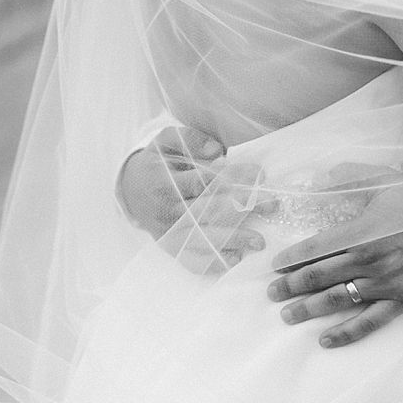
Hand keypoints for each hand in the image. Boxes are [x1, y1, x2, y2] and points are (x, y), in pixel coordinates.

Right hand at [117, 125, 271, 272]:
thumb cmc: (155, 164)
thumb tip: (217, 150)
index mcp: (165, 184)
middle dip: (243, 208)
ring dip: (234, 240)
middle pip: (210, 210)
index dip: (233, 178)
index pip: (204, 181)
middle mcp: (167, 211)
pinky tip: (235, 260)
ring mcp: (169, 232)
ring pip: (204, 238)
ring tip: (260, 241)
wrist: (129, 191)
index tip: (259, 174)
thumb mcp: (165, 142)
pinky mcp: (171, 247)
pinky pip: (192, 259)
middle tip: (272, 204)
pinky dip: (214, 262)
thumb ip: (190, 140)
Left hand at [267, 163, 402, 348]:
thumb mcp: (385, 181)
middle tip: (272, 293)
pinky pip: (370, 321)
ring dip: (309, 309)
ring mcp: (386, 283)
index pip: (316, 249)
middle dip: (291, 286)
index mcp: (363, 231)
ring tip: (288, 315)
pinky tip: (326, 339)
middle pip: (320, 277)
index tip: (276, 266)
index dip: (292, 259)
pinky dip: (346, 333)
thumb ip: (350, 178)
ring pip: (338, 300)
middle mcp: (370, 260)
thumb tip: (320, 174)